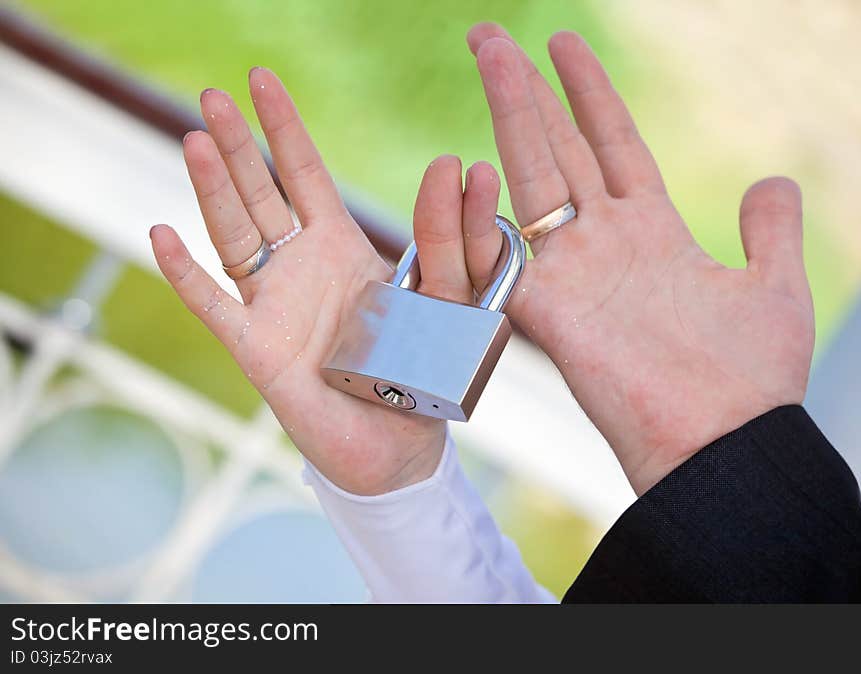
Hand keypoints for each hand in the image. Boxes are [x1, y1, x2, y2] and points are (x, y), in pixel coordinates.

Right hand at [150, 68, 499, 494]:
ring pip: (234, 237)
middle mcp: (299, 270)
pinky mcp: (258, 352)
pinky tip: (161, 235)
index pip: (304, 176)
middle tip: (212, 94)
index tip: (262, 79)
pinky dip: (188, 276)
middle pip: (259, 195)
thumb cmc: (420, 373)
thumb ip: (447, 241)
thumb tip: (455, 164)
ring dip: (214, 191)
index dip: (283, 129)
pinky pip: (217, 308)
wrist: (397, 448)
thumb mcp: (445, 299)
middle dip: (237, 145)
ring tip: (195, 139)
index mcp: (340, 250)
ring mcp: (273, 308)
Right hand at [463, 24, 814, 494]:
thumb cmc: (750, 380)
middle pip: (557, 147)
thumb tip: (774, 180)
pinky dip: (480, 216)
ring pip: (530, 175)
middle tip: (491, 36)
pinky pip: (501, 255)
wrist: (720, 445)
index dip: (589, 94)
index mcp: (653, 232)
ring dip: (509, 114)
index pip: (612, 144)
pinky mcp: (547, 312)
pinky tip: (466, 162)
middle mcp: (604, 244)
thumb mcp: (774, 287)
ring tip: (489, 53)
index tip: (564, 44)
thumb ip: (769, 230)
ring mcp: (572, 273)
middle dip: (526, 89)